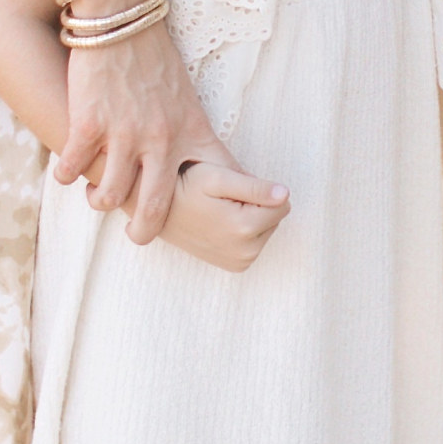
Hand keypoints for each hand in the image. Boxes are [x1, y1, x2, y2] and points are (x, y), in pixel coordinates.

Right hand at [53, 21, 224, 245]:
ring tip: (97, 197)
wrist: (120, 18)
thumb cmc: (154, 56)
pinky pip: (73, 167)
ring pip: (110, 194)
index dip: (215, 207)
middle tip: (138, 236)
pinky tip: (66, 174)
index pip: (214, 179)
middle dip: (145, 230)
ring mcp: (124, 132)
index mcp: (190, 129)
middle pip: (156, 205)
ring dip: (100, 201)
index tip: (207, 222)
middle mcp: (160, 138)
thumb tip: (203, 163)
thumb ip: (189, 131)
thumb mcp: (186, 95)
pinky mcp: (89, 122)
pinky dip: (67, 176)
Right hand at [162, 156, 290, 273]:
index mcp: (244, 228)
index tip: (234, 190)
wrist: (157, 213)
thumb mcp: (217, 178)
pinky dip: (243, 230)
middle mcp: (246, 252)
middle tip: (224, 200)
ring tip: (219, 211)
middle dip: (257, 204)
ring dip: (250, 217)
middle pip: (276, 217)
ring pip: (267, 228)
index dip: (261, 190)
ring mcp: (240, 262)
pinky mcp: (236, 266)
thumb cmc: (186, 187)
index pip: (283, 203)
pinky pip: (256, 241)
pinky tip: (219, 224)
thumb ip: (254, 186)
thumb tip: (285, 194)